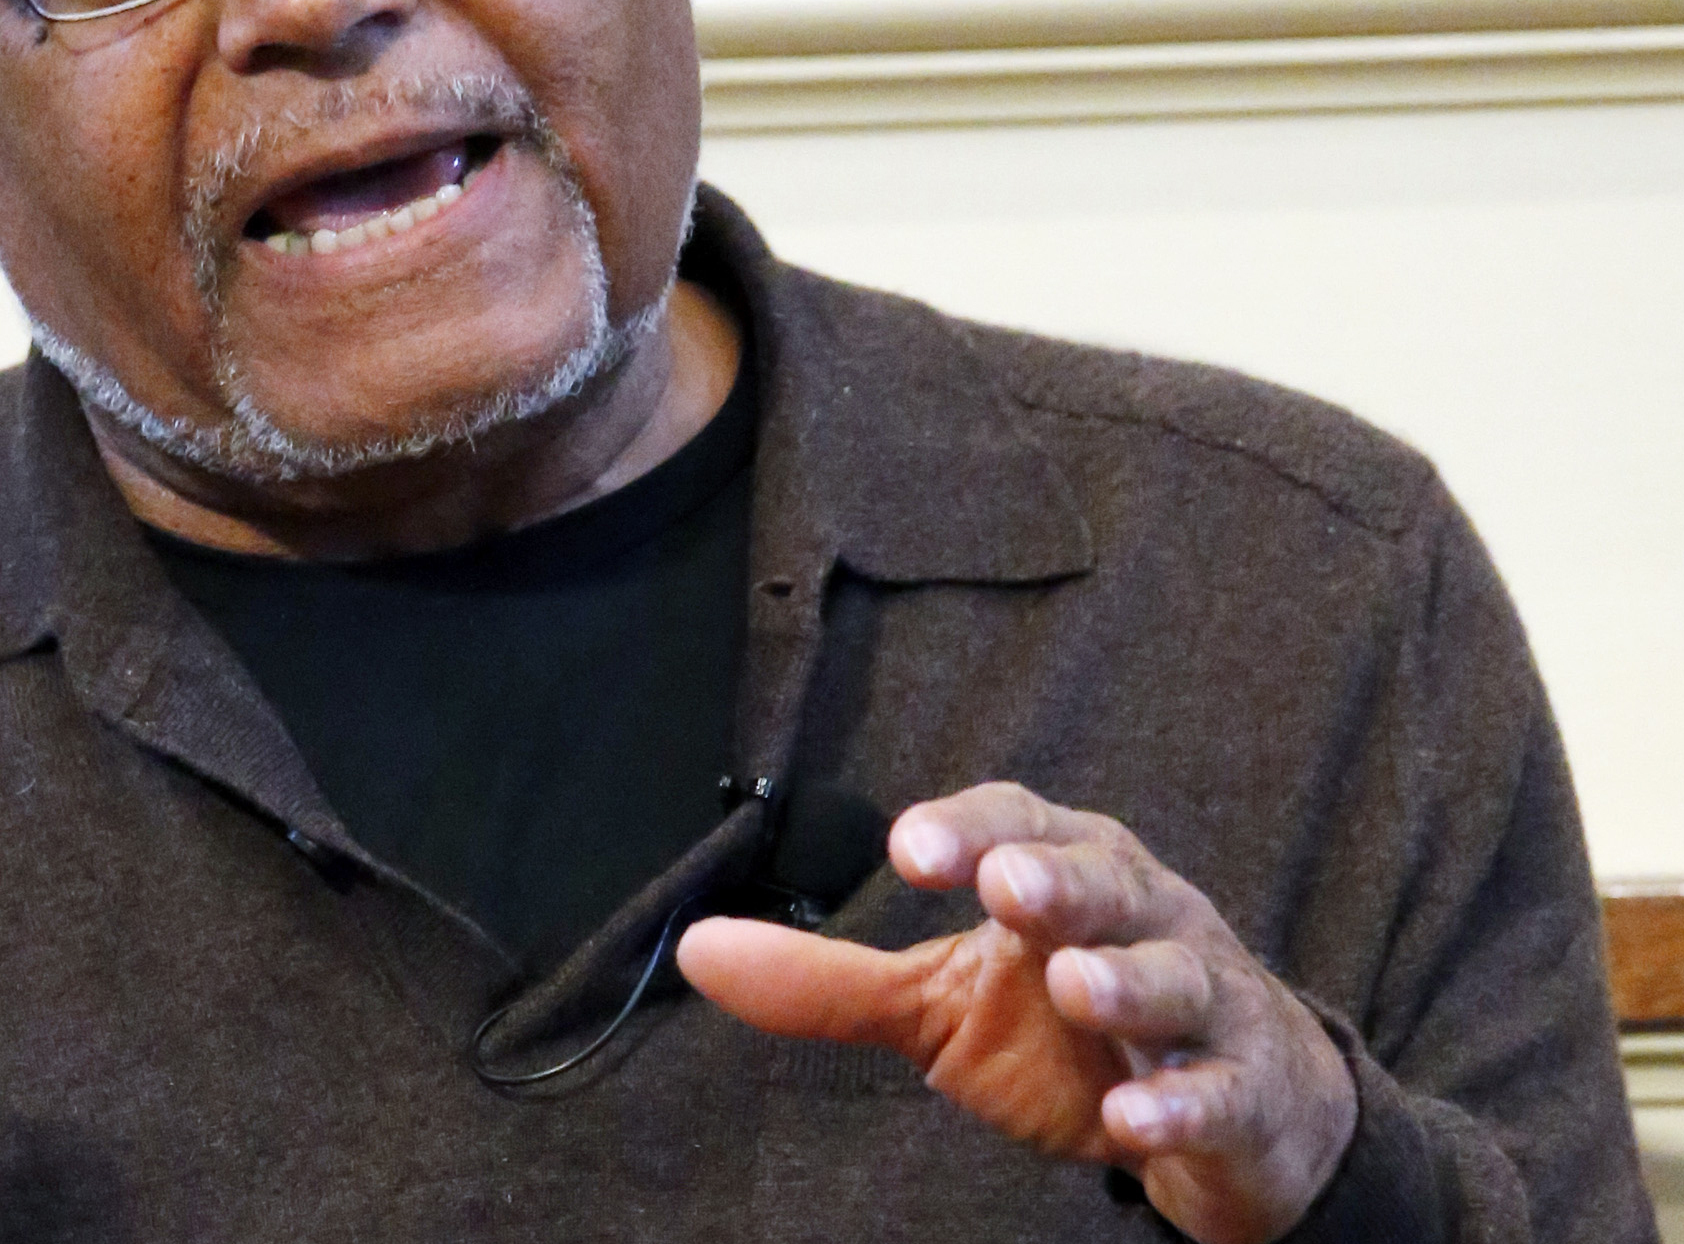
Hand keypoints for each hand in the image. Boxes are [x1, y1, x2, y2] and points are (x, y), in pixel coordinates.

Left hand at [677, 782, 1355, 1243]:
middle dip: (1056, 879)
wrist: (1235, 1109)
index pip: (1017, 823)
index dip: (967, 826)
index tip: (908, 846)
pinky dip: (1181, 1104)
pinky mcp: (1245, 1089)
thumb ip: (830, 980)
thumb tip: (696, 950)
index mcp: (1061, 870)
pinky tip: (1135, 1117)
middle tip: (1007, 883)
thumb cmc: (1070, 1028)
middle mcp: (1140, 914)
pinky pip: (1219, 1091)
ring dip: (1127, 980)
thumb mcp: (943, 999)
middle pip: (1104, 879)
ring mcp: (1203, 998)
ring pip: (1174, 974)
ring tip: (1078, 985)